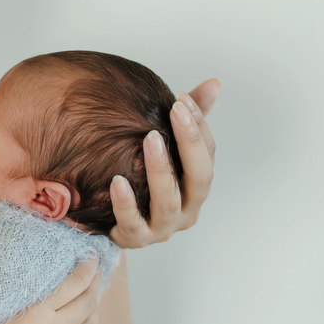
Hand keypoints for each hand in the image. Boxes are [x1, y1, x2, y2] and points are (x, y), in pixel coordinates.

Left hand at [109, 79, 218, 248]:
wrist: (109, 225)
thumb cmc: (141, 182)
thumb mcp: (163, 150)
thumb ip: (185, 122)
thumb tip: (214, 84)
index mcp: (196, 187)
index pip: (208, 154)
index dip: (199, 125)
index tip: (181, 97)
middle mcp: (187, 210)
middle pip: (200, 178)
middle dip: (190, 143)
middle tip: (176, 111)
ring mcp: (162, 228)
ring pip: (168, 202)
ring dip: (161, 170)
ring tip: (149, 138)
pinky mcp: (135, 239)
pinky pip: (132, 223)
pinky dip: (126, 203)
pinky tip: (116, 181)